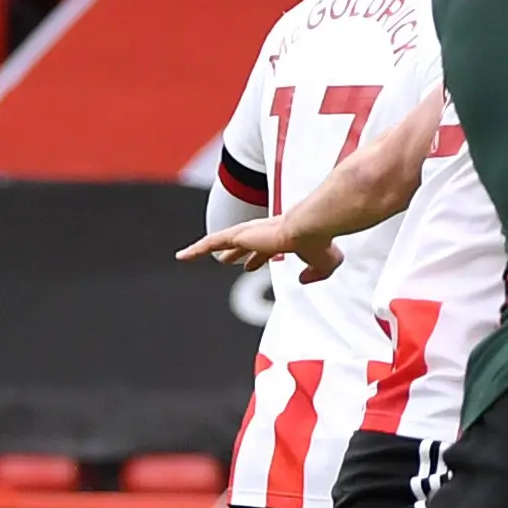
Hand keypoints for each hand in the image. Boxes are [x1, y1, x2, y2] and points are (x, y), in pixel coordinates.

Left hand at [177, 218, 338, 282]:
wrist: (312, 227)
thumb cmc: (320, 243)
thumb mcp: (324, 264)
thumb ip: (315, 273)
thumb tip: (304, 280)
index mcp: (282, 237)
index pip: (265, 248)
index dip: (257, 258)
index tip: (251, 265)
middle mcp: (264, 231)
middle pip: (242, 243)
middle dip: (233, 252)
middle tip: (223, 260)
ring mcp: (250, 232)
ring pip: (222, 241)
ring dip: (206, 249)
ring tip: (191, 256)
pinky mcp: (239, 235)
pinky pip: (210, 242)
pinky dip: (195, 249)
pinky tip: (182, 256)